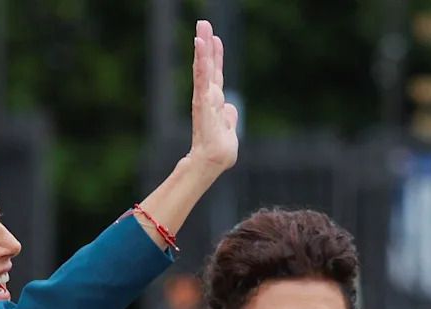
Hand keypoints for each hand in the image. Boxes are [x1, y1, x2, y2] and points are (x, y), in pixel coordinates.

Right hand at [188, 20, 238, 171]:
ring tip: (201, 29)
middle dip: (206, 44)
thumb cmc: (220, 151)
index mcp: (216, 102)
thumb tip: (231, 108)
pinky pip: (201, 77)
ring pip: (204, 68)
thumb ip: (230, 117)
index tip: (216, 38)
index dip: (216, 57)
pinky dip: (200, 61)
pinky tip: (199, 46)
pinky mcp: (202, 101)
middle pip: (208, 66)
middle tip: (203, 22)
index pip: (216, 74)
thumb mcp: (230, 131)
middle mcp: (209, 97)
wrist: (213, 163)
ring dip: (202, 48)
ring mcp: (204, 98)